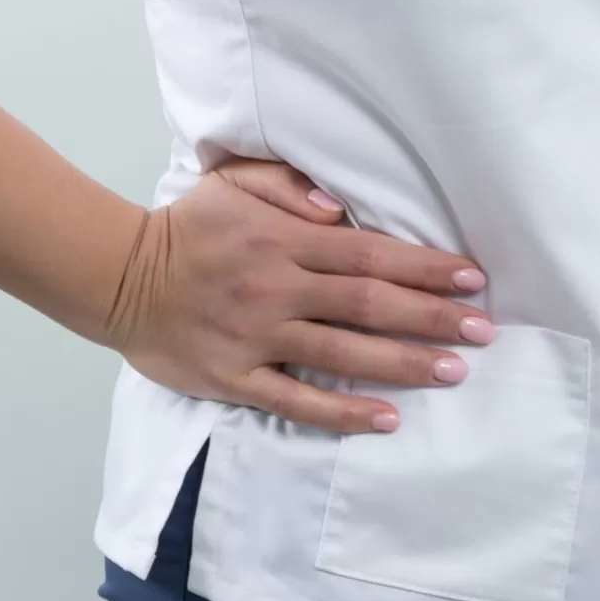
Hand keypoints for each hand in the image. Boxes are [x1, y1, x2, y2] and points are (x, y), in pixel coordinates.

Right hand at [105, 153, 493, 434]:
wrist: (116, 277)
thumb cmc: (187, 226)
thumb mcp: (233, 181)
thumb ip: (289, 186)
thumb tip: (340, 208)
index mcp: (283, 241)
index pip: (368, 254)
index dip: (423, 267)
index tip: (469, 278)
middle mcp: (277, 288)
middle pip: (368, 304)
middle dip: (431, 317)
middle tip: (483, 331)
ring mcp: (257, 336)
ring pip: (343, 353)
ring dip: (403, 364)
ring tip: (453, 371)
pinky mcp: (235, 378)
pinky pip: (297, 400)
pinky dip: (343, 412)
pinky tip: (386, 419)